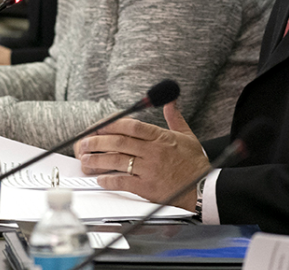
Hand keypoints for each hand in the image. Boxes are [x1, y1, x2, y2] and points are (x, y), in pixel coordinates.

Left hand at [76, 102, 209, 211]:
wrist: (203, 188)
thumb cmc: (194, 163)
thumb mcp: (187, 135)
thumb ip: (175, 117)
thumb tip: (171, 101)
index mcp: (161, 137)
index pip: (131, 125)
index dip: (111, 124)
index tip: (98, 126)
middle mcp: (153, 151)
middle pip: (119, 142)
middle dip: (98, 141)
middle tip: (84, 143)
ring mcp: (149, 169)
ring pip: (117, 161)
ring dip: (98, 160)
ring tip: (85, 160)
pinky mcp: (147, 187)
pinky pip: (123, 181)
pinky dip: (109, 180)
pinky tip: (100, 178)